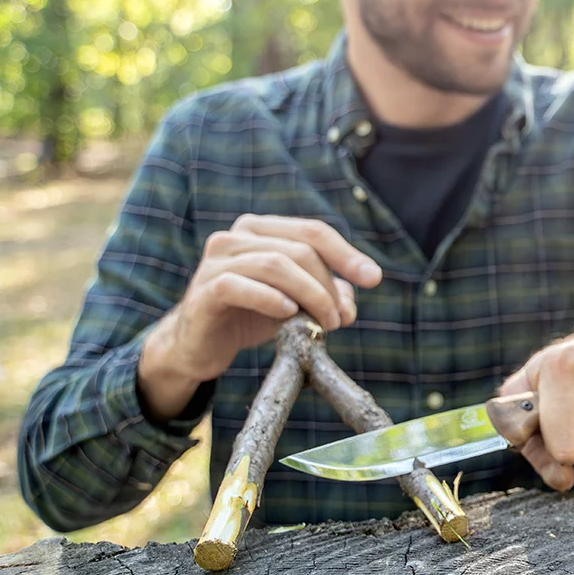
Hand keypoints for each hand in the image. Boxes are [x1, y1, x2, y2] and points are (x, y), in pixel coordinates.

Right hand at [139, 215, 382, 419]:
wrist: (199, 345)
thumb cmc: (250, 316)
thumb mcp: (295, 303)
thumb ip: (324, 296)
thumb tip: (351, 304)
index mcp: (260, 230)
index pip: (313, 231)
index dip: (347, 254)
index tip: (373, 279)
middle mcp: (235, 236)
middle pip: (300, 249)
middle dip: (329, 285)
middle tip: (342, 318)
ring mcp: (215, 261)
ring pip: (275, 264)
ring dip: (310, 295)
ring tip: (324, 323)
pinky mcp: (203, 290)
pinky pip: (240, 285)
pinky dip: (270, 299)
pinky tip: (288, 314)